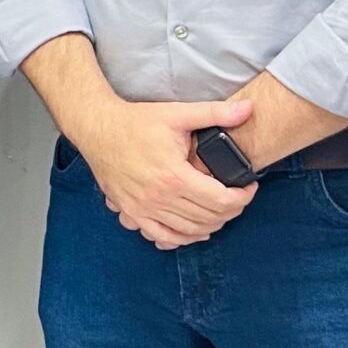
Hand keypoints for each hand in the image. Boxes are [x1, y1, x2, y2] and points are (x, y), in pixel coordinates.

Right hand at [73, 96, 257, 249]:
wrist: (97, 128)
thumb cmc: (135, 122)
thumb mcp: (177, 113)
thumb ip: (215, 113)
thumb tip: (250, 109)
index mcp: (174, 176)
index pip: (221, 200)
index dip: (243, 197)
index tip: (248, 187)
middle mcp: (159, 198)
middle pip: (209, 218)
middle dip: (232, 210)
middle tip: (238, 197)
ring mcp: (143, 209)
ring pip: (190, 231)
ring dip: (212, 225)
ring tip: (221, 210)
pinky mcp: (132, 212)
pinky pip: (163, 236)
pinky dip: (183, 238)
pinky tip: (194, 230)